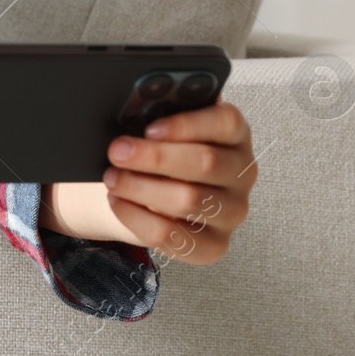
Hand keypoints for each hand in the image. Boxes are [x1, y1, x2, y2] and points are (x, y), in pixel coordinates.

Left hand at [100, 95, 255, 264]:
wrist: (155, 192)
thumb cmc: (162, 152)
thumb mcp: (163, 129)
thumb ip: (158, 115)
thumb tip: (134, 110)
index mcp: (234, 134)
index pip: (226, 122)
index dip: (187, 124)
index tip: (149, 128)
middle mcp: (241, 173)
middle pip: (206, 162)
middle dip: (154, 157)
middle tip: (117, 152)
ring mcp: (232, 211)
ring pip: (189, 200)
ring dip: (141, 188)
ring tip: (112, 178)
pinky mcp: (215, 245)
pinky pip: (174, 235)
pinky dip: (137, 218)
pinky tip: (118, 202)